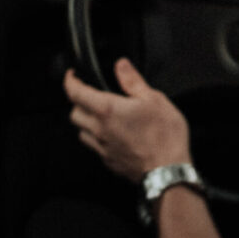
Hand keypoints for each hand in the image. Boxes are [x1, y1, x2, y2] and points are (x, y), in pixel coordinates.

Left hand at [64, 58, 190, 182]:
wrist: (168, 172)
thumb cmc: (164, 137)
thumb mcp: (154, 99)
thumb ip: (133, 81)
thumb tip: (121, 65)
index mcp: (108, 110)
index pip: (76, 93)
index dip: (70, 81)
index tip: (72, 76)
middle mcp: (100, 129)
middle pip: (74, 113)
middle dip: (78, 101)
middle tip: (89, 95)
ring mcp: (103, 148)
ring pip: (81, 132)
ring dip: (86, 121)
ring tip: (100, 115)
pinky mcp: (109, 162)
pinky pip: (94, 147)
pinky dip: (97, 138)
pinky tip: (112, 134)